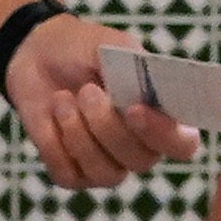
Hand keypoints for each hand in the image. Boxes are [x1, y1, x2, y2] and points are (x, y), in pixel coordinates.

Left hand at [1, 12, 193, 190]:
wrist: (38, 58)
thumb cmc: (83, 51)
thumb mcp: (108, 44)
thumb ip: (131, 60)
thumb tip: (145, 79)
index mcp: (162, 117)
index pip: (183, 144)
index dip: (163, 133)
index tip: (134, 109)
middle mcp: (141, 149)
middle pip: (140, 160)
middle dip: (108, 126)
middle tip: (87, 90)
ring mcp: (108, 166)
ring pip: (105, 173)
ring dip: (79, 134)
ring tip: (63, 98)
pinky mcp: (74, 175)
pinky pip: (68, 174)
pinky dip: (53, 142)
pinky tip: (50, 116)